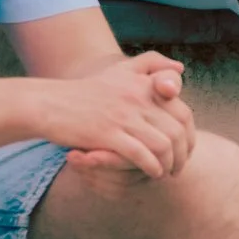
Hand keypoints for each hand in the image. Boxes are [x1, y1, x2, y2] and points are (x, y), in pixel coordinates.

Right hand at [39, 53, 194, 179]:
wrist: (49, 104)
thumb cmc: (86, 92)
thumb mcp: (120, 70)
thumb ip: (150, 64)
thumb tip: (180, 69)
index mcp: (143, 85)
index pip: (183, 112)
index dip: (189, 135)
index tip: (186, 149)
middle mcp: (137, 97)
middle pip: (177, 131)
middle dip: (182, 154)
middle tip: (178, 168)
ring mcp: (123, 116)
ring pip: (163, 145)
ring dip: (168, 164)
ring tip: (165, 173)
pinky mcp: (108, 133)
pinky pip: (141, 155)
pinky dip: (151, 167)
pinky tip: (151, 173)